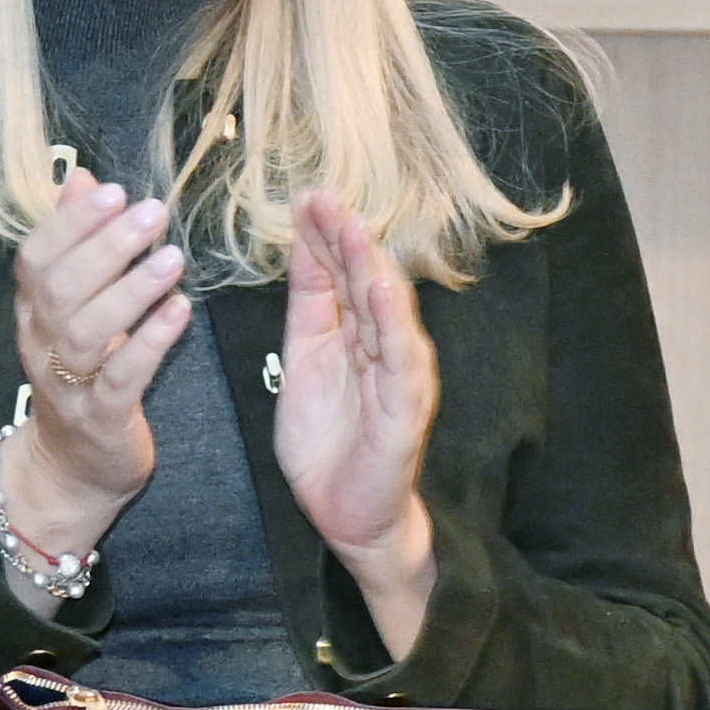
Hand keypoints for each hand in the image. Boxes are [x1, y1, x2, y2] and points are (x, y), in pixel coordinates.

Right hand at [1, 165, 185, 564]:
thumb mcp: (74, 306)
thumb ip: (76, 242)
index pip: (36, 258)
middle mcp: (41, 343)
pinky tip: (180, 312)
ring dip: (130, 291)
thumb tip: (80, 178)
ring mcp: (67, 382)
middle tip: (152, 212)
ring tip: (172, 259)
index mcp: (33, 312)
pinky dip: (150, 342)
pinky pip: (122, 377)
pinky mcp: (101, 416)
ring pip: (86, 332)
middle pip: (59, 288)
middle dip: (105, 247)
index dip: (71, 224)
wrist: (73, 467)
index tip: (115, 191)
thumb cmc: (83, 374)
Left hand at [276, 189, 442, 652]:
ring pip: (389, 312)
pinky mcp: (405, 409)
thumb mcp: (304, 358)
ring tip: (353, 228)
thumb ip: (311, 306)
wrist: (346, 513)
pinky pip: (400, 359)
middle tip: (325, 196)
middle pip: (368, 282)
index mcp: (357, 333)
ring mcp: (401, 376)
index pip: (343, 273)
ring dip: (372, 268)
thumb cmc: (328, 441)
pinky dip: (392, 322)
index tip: (305, 195)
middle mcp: (385, 347)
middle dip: (347, 238)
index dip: (325, 235)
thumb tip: (304, 246)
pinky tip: (379, 289)